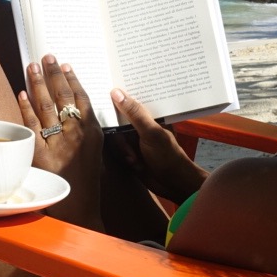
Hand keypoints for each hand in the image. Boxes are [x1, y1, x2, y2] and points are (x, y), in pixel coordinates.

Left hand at [17, 56, 103, 223]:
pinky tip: (20, 93)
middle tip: (46, 57)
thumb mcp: (94, 153)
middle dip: (53, 74)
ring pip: (46, 106)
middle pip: (63, 97)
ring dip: (38, 83)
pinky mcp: (41, 154)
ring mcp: (58, 143)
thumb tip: (75, 110)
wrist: (80, 209)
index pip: (82, 98)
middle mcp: (76, 135)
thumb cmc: (86, 181)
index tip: (66, 66)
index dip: (72, 80)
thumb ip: (86, 132)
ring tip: (31, 66)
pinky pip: (30, 125)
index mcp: (92, 133)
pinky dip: (25, 107)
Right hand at [107, 89, 207, 203]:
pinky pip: (116, 150)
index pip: (129, 101)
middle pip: (116, 121)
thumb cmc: (168, 156)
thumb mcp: (151, 132)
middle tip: (130, 148)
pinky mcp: (129, 152)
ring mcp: (134, 139)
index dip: (116, 100)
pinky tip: (135, 165)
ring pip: (114, 137)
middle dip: (120, 137)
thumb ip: (134, 113)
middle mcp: (140, 124)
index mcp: (149, 115)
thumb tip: (116, 92)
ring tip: (135, 160)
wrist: (173, 184)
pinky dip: (123, 158)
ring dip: (123, 150)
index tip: (103, 98)